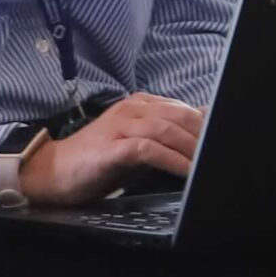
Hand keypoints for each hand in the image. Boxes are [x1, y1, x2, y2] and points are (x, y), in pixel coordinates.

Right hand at [18, 94, 203, 205]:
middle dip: (204, 136)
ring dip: (192, 149)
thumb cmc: (99, 159)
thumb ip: (168, 132)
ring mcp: (119, 126)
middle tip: (219, 154)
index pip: (183, 108)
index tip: (224, 139)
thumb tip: (205, 122)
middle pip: (180, 116)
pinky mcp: (111, 148)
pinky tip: (185, 172)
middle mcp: (131, 109)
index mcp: (140, 104)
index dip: (207, 125)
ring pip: (167, 130)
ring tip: (206, 164)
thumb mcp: (139, 141)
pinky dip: (171, 160)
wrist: (51, 172)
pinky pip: (148, 150)